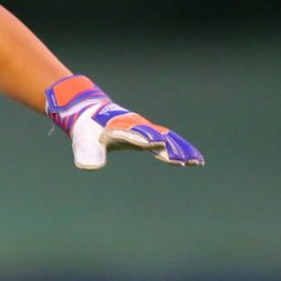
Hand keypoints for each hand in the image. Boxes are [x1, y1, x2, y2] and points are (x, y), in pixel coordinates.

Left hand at [45, 74, 204, 169]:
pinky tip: (193, 160)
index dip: (148, 140)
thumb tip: (88, 167)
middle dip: (172, 147)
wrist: (91, 112)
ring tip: (197, 162)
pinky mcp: (149, 134)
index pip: (137, 134)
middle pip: (159, 135)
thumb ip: (87, 152)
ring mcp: (145, 129)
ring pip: (168, 138)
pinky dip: (180, 148)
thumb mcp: (83, 140)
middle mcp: (137, 126)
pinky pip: (168, 140)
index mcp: (121, 128)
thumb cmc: (87, 129)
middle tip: (188, 160)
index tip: (160, 146)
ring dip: (182, 149)